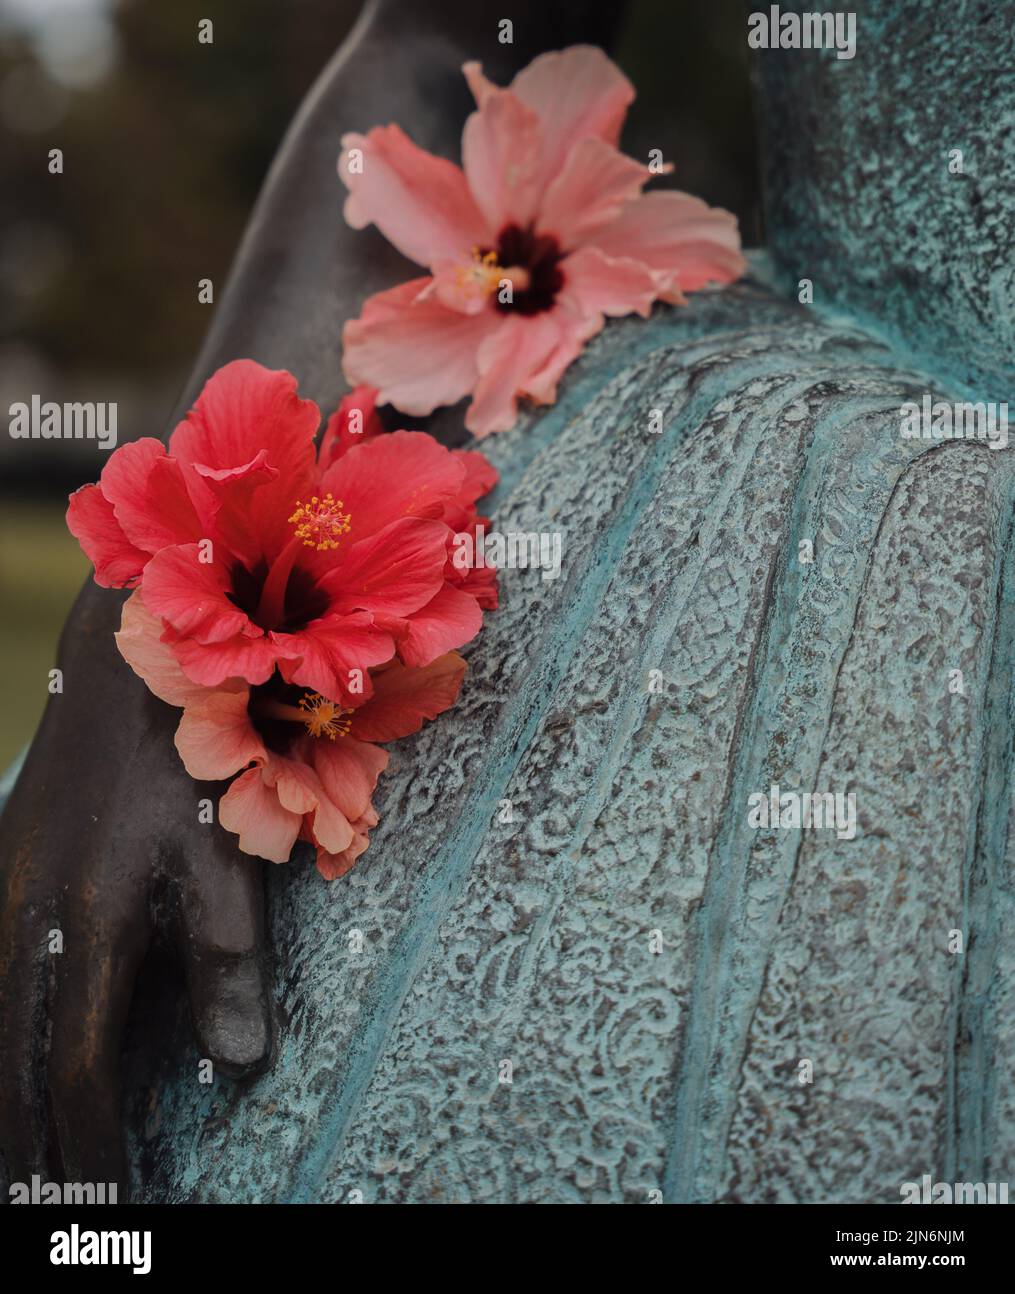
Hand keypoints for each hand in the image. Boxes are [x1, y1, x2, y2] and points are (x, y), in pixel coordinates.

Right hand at [0, 584, 271, 1193]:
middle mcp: (23, 924)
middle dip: (29, 1159)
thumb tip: (240, 1067)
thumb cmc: (191, 760)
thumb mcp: (225, 853)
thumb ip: (229, 959)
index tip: (106, 1218)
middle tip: (48, 1224)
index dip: (92, 1156)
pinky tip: (6, 1075)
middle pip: (13, 1073)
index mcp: (86, 925)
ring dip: (1, 1114)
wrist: (123, 667)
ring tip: (21, 1178)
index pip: (81, 1076)